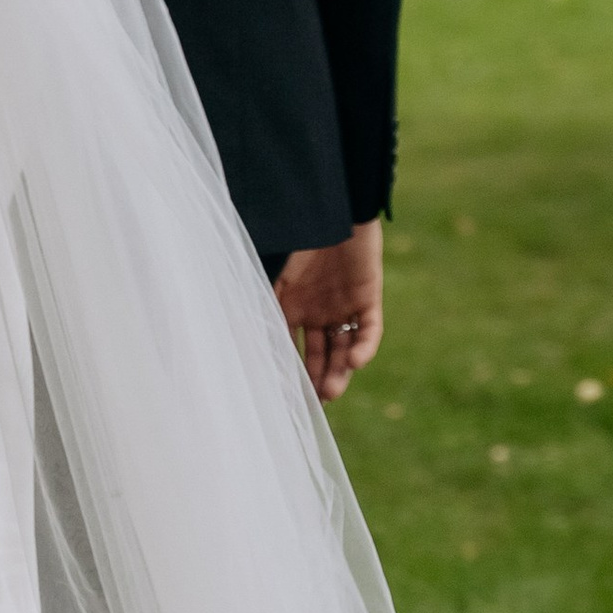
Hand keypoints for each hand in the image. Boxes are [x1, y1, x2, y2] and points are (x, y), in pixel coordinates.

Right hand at [272, 220, 383, 402]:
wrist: (333, 210)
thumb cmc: (300, 239)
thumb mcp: (277, 278)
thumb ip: (267, 308)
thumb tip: (244, 342)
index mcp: (295, 309)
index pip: (293, 348)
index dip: (292, 371)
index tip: (287, 396)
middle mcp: (320, 313)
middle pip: (321, 355)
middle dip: (318, 379)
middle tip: (315, 403)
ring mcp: (345, 307)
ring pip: (345, 348)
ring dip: (340, 371)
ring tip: (332, 391)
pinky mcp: (368, 299)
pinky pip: (369, 329)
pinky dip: (365, 347)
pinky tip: (356, 361)